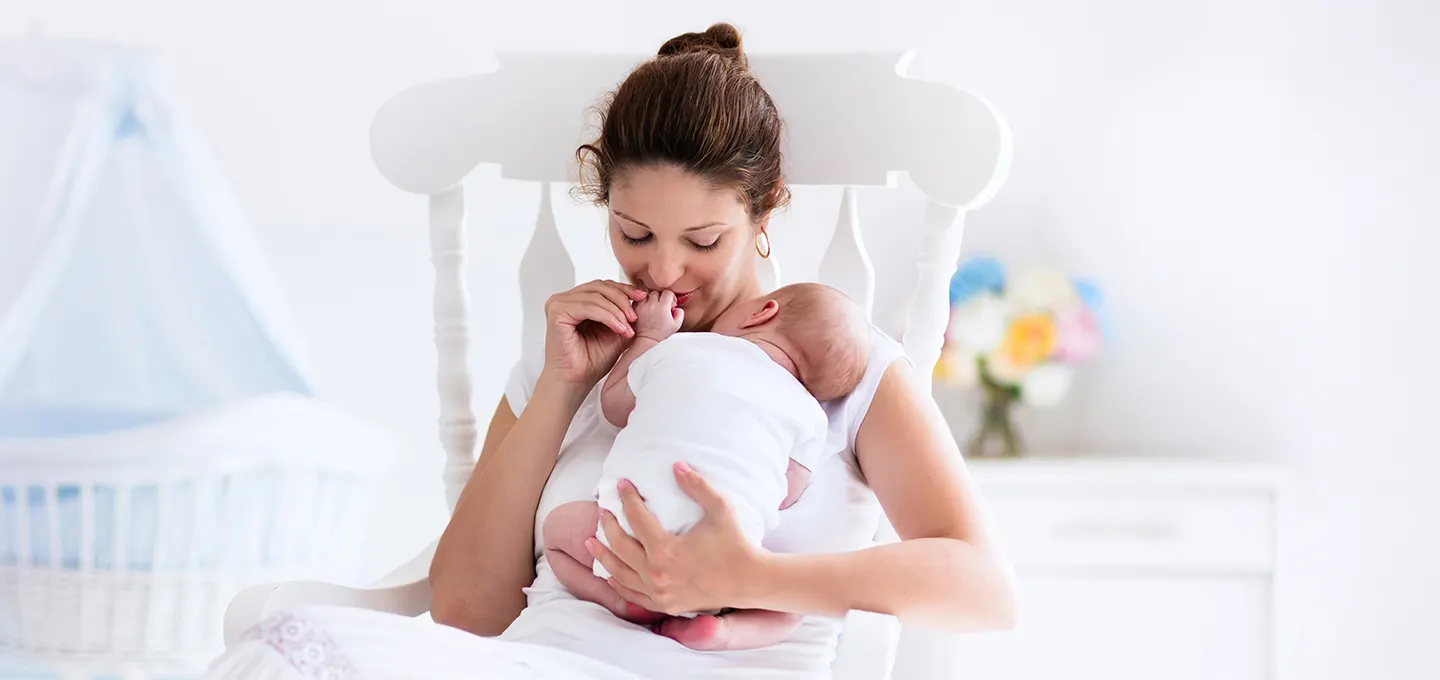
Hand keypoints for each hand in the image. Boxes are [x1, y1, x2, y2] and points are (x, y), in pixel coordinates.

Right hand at [543, 280, 647, 386]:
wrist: (576, 382)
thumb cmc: (591, 361)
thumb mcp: (616, 331)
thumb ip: (623, 313)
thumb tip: (641, 295)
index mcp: (577, 301)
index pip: (602, 286)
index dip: (624, 289)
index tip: (642, 298)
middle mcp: (565, 299)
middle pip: (600, 286)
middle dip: (622, 299)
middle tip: (634, 317)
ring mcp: (558, 303)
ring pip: (596, 296)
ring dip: (617, 311)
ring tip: (627, 328)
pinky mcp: (557, 311)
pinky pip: (588, 307)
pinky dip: (607, 316)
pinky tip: (619, 328)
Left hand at [586, 462, 763, 615]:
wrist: (749, 581)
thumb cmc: (736, 543)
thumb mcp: (720, 509)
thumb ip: (697, 486)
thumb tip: (677, 464)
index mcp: (666, 549)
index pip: (636, 518)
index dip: (627, 498)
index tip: (622, 485)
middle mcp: (656, 573)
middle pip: (620, 545)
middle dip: (608, 525)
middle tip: (602, 511)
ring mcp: (659, 592)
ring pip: (620, 572)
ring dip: (603, 555)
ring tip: (590, 542)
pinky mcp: (665, 605)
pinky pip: (633, 595)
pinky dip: (618, 584)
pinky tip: (610, 574)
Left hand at [633, 290, 683, 341]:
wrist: (646, 340)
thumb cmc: (660, 334)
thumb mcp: (676, 325)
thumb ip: (680, 313)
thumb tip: (676, 307)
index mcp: (663, 307)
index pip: (668, 292)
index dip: (671, 297)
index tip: (670, 304)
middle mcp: (651, 304)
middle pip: (656, 292)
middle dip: (660, 297)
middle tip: (662, 305)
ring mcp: (641, 306)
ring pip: (647, 294)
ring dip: (651, 298)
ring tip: (653, 306)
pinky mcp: (634, 308)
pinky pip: (638, 299)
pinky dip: (642, 301)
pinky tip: (646, 308)